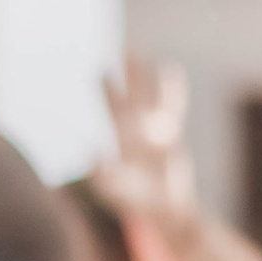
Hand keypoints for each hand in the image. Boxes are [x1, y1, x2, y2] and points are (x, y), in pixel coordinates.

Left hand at [95, 58, 197, 231]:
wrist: (167, 210)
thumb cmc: (139, 204)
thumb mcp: (120, 192)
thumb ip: (104, 176)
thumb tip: (89, 157)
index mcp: (124, 142)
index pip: (116, 110)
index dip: (109, 92)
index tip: (100, 71)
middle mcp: (137, 133)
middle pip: (129, 97)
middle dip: (124, 76)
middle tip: (117, 50)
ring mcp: (155, 133)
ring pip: (148, 97)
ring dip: (141, 77)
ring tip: (132, 50)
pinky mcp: (171, 138)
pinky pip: (172, 108)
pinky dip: (171, 91)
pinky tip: (170, 71)